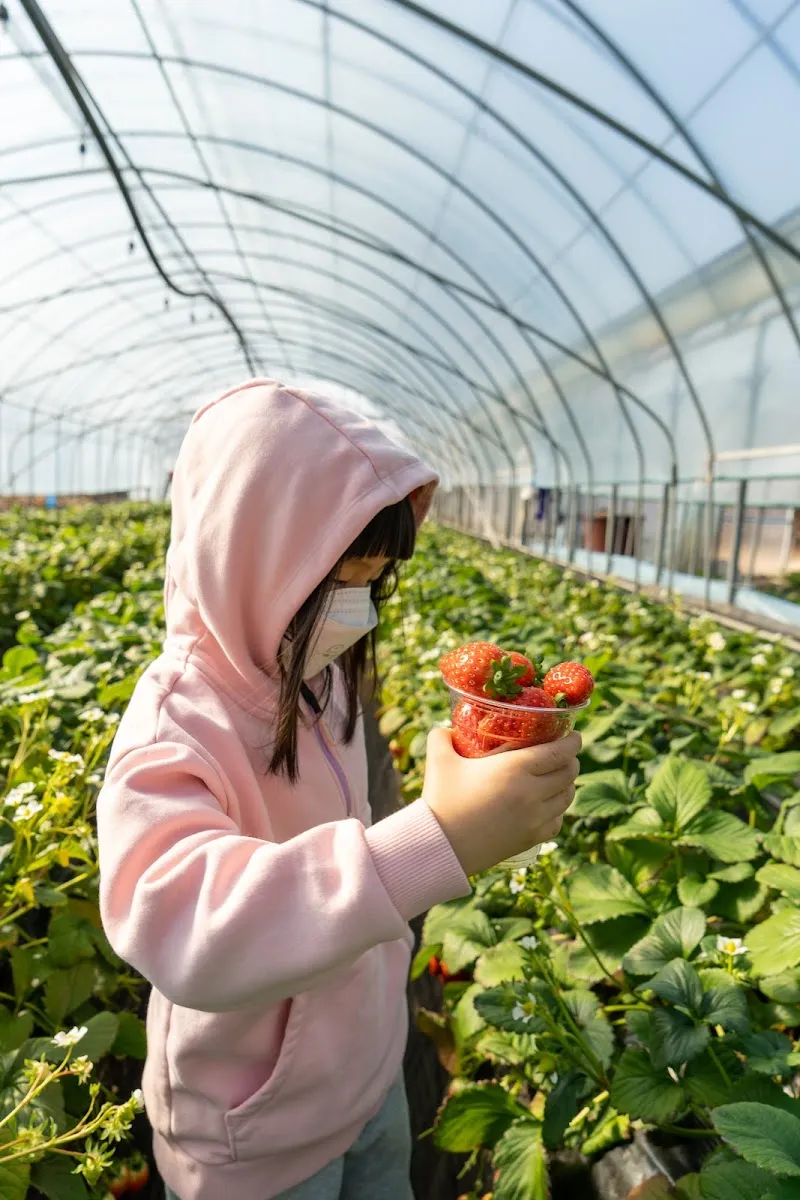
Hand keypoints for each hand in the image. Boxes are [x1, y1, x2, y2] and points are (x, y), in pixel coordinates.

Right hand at [422, 728, 580, 876]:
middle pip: (568, 773)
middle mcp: (532, 792)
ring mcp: (534, 818)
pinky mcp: (530, 838)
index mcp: (515, 768)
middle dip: (571, 760)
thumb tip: (447, 729)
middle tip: (565, 754)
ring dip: (567, 784)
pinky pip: (557, 821)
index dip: (573, 741)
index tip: (573, 735)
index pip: (560, 752)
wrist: (442, 846)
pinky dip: (558, 810)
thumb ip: (442, 737)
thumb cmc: (441, 800)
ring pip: (566, 797)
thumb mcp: (438, 760)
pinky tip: (549, 806)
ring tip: (560, 778)